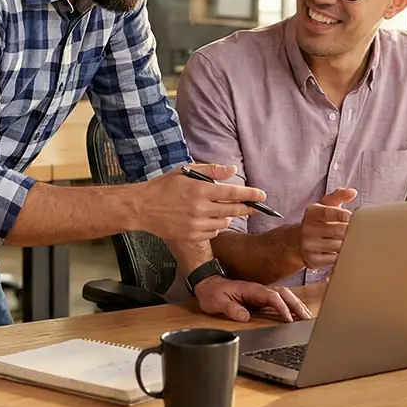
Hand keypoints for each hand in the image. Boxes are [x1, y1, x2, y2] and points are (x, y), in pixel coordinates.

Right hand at [136, 165, 268, 243]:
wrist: (143, 207)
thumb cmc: (165, 186)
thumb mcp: (186, 171)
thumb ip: (212, 171)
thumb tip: (233, 170)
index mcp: (200, 190)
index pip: (233, 193)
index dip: (250, 195)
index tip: (262, 196)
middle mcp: (200, 209)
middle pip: (234, 210)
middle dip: (247, 208)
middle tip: (254, 206)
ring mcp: (196, 225)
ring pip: (225, 222)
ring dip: (228, 215)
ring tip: (220, 209)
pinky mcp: (191, 236)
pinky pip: (214, 232)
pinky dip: (216, 226)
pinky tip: (208, 219)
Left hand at [193, 275, 311, 322]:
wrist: (207, 284)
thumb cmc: (212, 292)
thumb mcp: (217, 302)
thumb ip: (231, 308)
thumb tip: (244, 316)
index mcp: (251, 289)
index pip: (271, 296)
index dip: (281, 307)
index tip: (289, 319)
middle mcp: (258, 289)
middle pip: (283, 294)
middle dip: (296, 305)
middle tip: (307, 317)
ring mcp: (260, 293)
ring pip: (283, 295)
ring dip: (295, 304)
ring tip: (306, 316)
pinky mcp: (259, 298)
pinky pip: (278, 300)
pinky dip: (289, 305)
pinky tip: (294, 313)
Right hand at [299, 188, 357, 270]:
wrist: (297, 241)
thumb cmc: (318, 221)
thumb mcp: (324, 205)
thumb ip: (338, 196)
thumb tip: (352, 192)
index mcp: (311, 212)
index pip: (327, 212)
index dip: (341, 214)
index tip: (351, 216)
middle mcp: (307, 228)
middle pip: (337, 230)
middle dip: (349, 230)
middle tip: (355, 229)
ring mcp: (309, 245)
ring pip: (338, 245)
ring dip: (347, 243)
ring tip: (347, 239)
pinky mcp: (313, 260)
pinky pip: (335, 259)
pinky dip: (341, 255)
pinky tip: (340, 251)